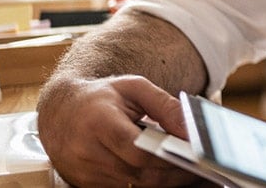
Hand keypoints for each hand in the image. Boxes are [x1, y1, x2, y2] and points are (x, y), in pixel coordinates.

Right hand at [37, 74, 194, 186]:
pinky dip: (150, 184)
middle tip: (205, 169)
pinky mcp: (87, 185)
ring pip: (135, 186)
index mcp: (98, 123)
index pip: (137, 150)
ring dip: (167, 182)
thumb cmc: (101, 97)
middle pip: (140, 173)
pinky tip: (170, 176)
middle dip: (176, 173)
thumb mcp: (134, 88)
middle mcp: (87, 153)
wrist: (60, 111)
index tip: (196, 155)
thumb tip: (191, 130)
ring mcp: (85, 173)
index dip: (169, 156)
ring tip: (194, 173)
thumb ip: (165, 105)